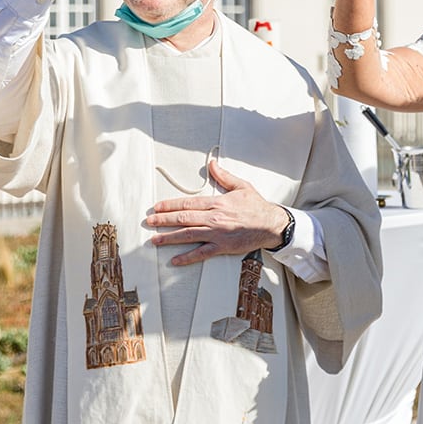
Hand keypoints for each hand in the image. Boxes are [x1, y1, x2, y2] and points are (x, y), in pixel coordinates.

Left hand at [146, 161, 287, 266]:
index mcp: (218, 203)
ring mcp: (218, 233)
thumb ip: (224, 176)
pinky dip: (187, 257)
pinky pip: (202, 253)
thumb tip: (212, 164)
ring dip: (170, 237)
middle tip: (150, 222)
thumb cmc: (257, 206)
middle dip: (164, 220)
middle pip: (184, 219)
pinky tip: (175, 259)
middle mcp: (215, 218)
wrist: (272, 224)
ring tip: (155, 239)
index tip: (157, 207)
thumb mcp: (242, 186)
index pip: (188, 204)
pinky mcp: (223, 247)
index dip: (170, 205)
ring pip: (188, 235)